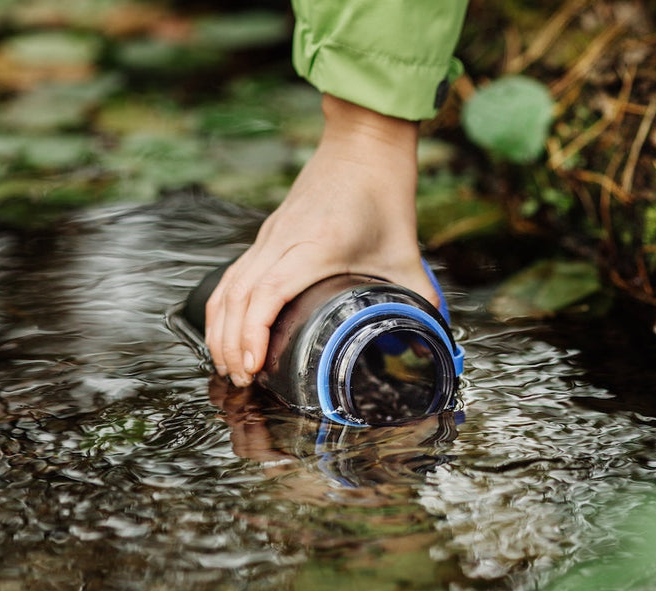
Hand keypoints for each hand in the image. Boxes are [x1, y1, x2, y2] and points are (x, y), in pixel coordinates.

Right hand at [205, 94, 438, 386]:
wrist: (363, 144)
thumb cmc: (382, 191)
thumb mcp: (406, 251)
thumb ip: (419, 297)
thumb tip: (434, 338)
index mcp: (315, 245)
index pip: (268, 292)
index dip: (253, 332)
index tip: (253, 365)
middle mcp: (283, 240)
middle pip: (238, 297)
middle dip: (231, 343)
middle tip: (241, 381)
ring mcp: (270, 236)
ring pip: (228, 286)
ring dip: (221, 329)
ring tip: (230, 365)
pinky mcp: (267, 235)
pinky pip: (233, 275)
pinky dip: (224, 307)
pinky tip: (226, 330)